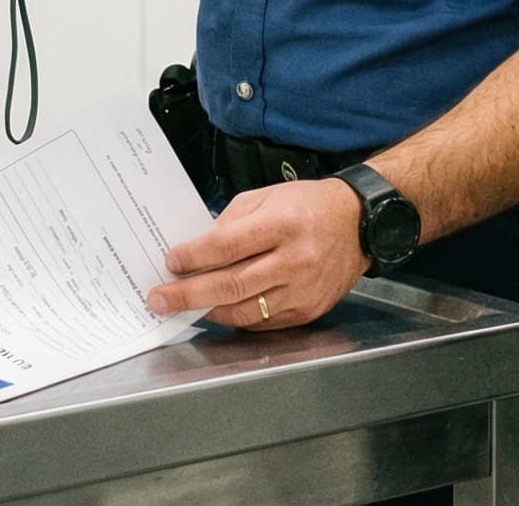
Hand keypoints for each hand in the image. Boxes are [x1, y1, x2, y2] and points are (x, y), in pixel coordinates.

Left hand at [146, 179, 368, 329]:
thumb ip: (231, 222)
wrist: (359, 223)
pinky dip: (237, 317)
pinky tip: (219, 310)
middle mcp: (295, 260)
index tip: (170, 262)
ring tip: (184, 306)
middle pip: (232, 284)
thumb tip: (196, 250)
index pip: (227, 246)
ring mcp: (303, 290)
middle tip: (159, 298)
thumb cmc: (308, 205)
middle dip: (188, 294)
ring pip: (245, 310)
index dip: (194, 257)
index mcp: (283, 224)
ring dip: (208, 310)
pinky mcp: (309, 310)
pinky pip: (264, 322)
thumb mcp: (266, 196)